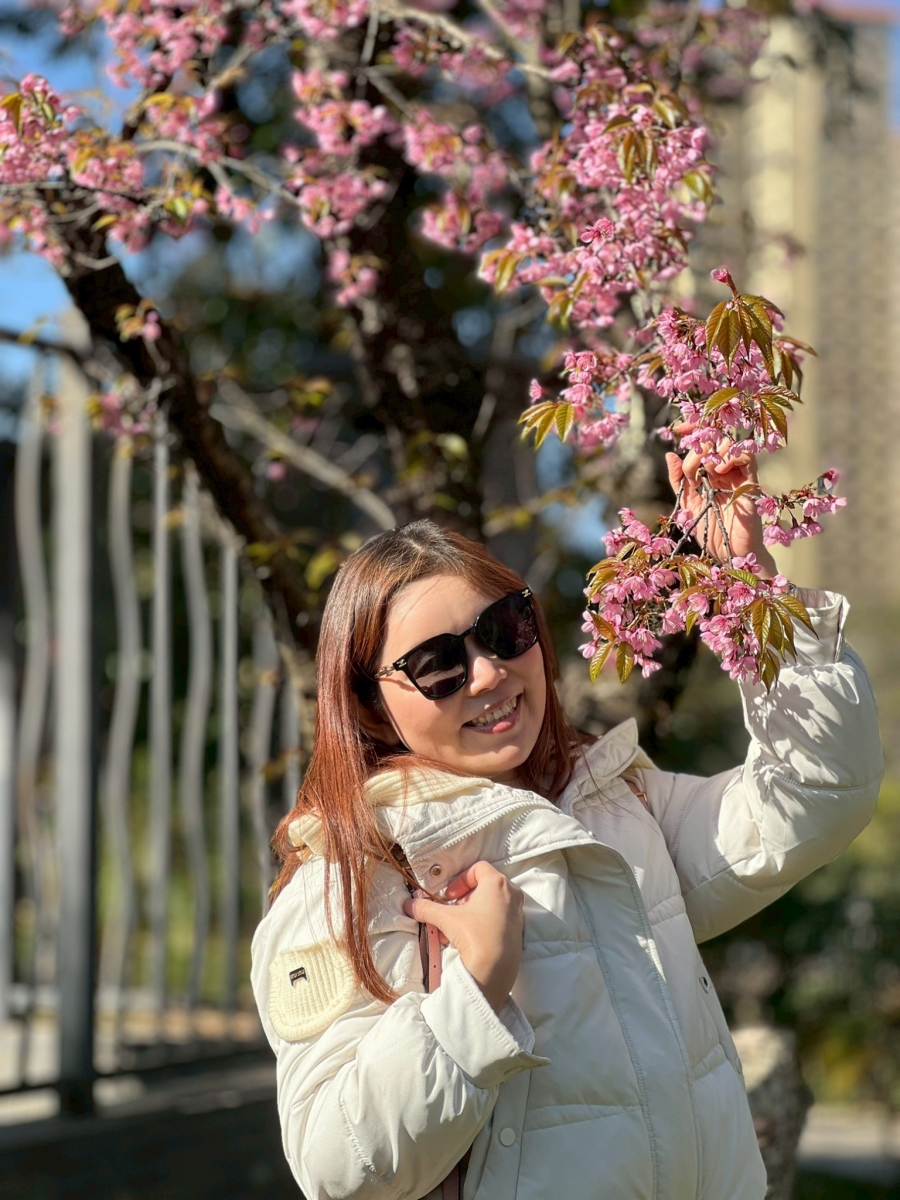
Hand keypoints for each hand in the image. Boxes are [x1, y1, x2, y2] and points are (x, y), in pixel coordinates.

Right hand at [403, 861, 524, 1012]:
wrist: (494, 971)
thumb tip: (409, 905)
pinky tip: (464, 941)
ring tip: (452, 930)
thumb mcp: (446, 919)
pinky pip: (496, 920)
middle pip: (484, 887)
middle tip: (451, 911)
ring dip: (468, 914)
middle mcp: (512, 894)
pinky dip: (480, 924)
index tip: (448, 896)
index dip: (459, 880)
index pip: (478, 868)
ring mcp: (517, 913)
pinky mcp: (518, 932)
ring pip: (489, 905)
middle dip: (462, 899)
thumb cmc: (474, 935)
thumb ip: (426, 908)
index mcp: (498, 883)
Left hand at [665, 424, 777, 577]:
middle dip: (700, 445)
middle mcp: (724, 471)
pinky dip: (731, 456)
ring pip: (732, 444)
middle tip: (692, 463)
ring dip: (714, 450)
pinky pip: (748, 457)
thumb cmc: (711, 532)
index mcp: (709, 473)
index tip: (679, 429)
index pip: (703, 442)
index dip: (693, 429)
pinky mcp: (751, 483)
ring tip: (705, 469)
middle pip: (715, 440)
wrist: (730, 555)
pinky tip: (717, 471)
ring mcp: (738, 476)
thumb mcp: (686, 505)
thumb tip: (670, 454)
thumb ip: (679, 480)